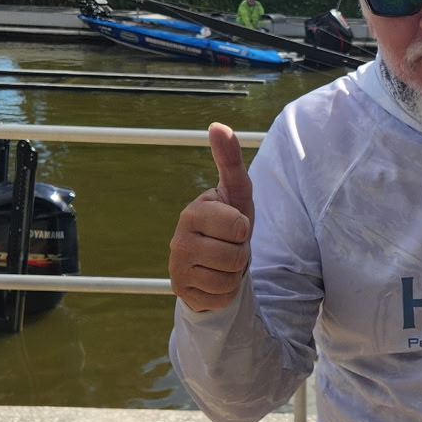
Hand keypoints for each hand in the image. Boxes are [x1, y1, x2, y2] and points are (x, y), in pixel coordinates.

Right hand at [168, 122, 254, 312]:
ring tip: (224, 263)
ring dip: (235, 273)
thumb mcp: (237, 194)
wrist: (217, 264)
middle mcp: (179, 239)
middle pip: (236, 254)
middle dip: (242, 254)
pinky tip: (215, 280)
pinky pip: (221, 295)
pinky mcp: (181, 291)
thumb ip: (230, 160)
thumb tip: (217, 125)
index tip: (234, 226)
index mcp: (193, 212)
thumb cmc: (230, 224)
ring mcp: (177, 267)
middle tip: (231, 247)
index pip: (237, 226)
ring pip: (229, 277)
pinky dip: (226, 291)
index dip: (244, 229)